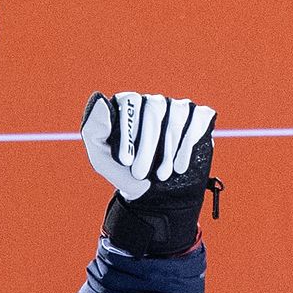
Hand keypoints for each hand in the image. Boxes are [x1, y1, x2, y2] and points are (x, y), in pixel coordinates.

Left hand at [83, 90, 218, 255]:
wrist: (154, 195)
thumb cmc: (125, 172)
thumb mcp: (102, 157)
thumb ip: (94, 130)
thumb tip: (99, 98)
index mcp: (128, 104)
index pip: (130, 102)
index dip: (128, 131)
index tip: (125, 161)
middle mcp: (152, 101)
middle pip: (154, 109)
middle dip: (147, 144)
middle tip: (140, 174)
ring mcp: (177, 107)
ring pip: (176, 116)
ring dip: (167, 150)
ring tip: (161, 175)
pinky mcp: (198, 117)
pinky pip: (197, 120)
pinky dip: (187, 146)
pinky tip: (179, 167)